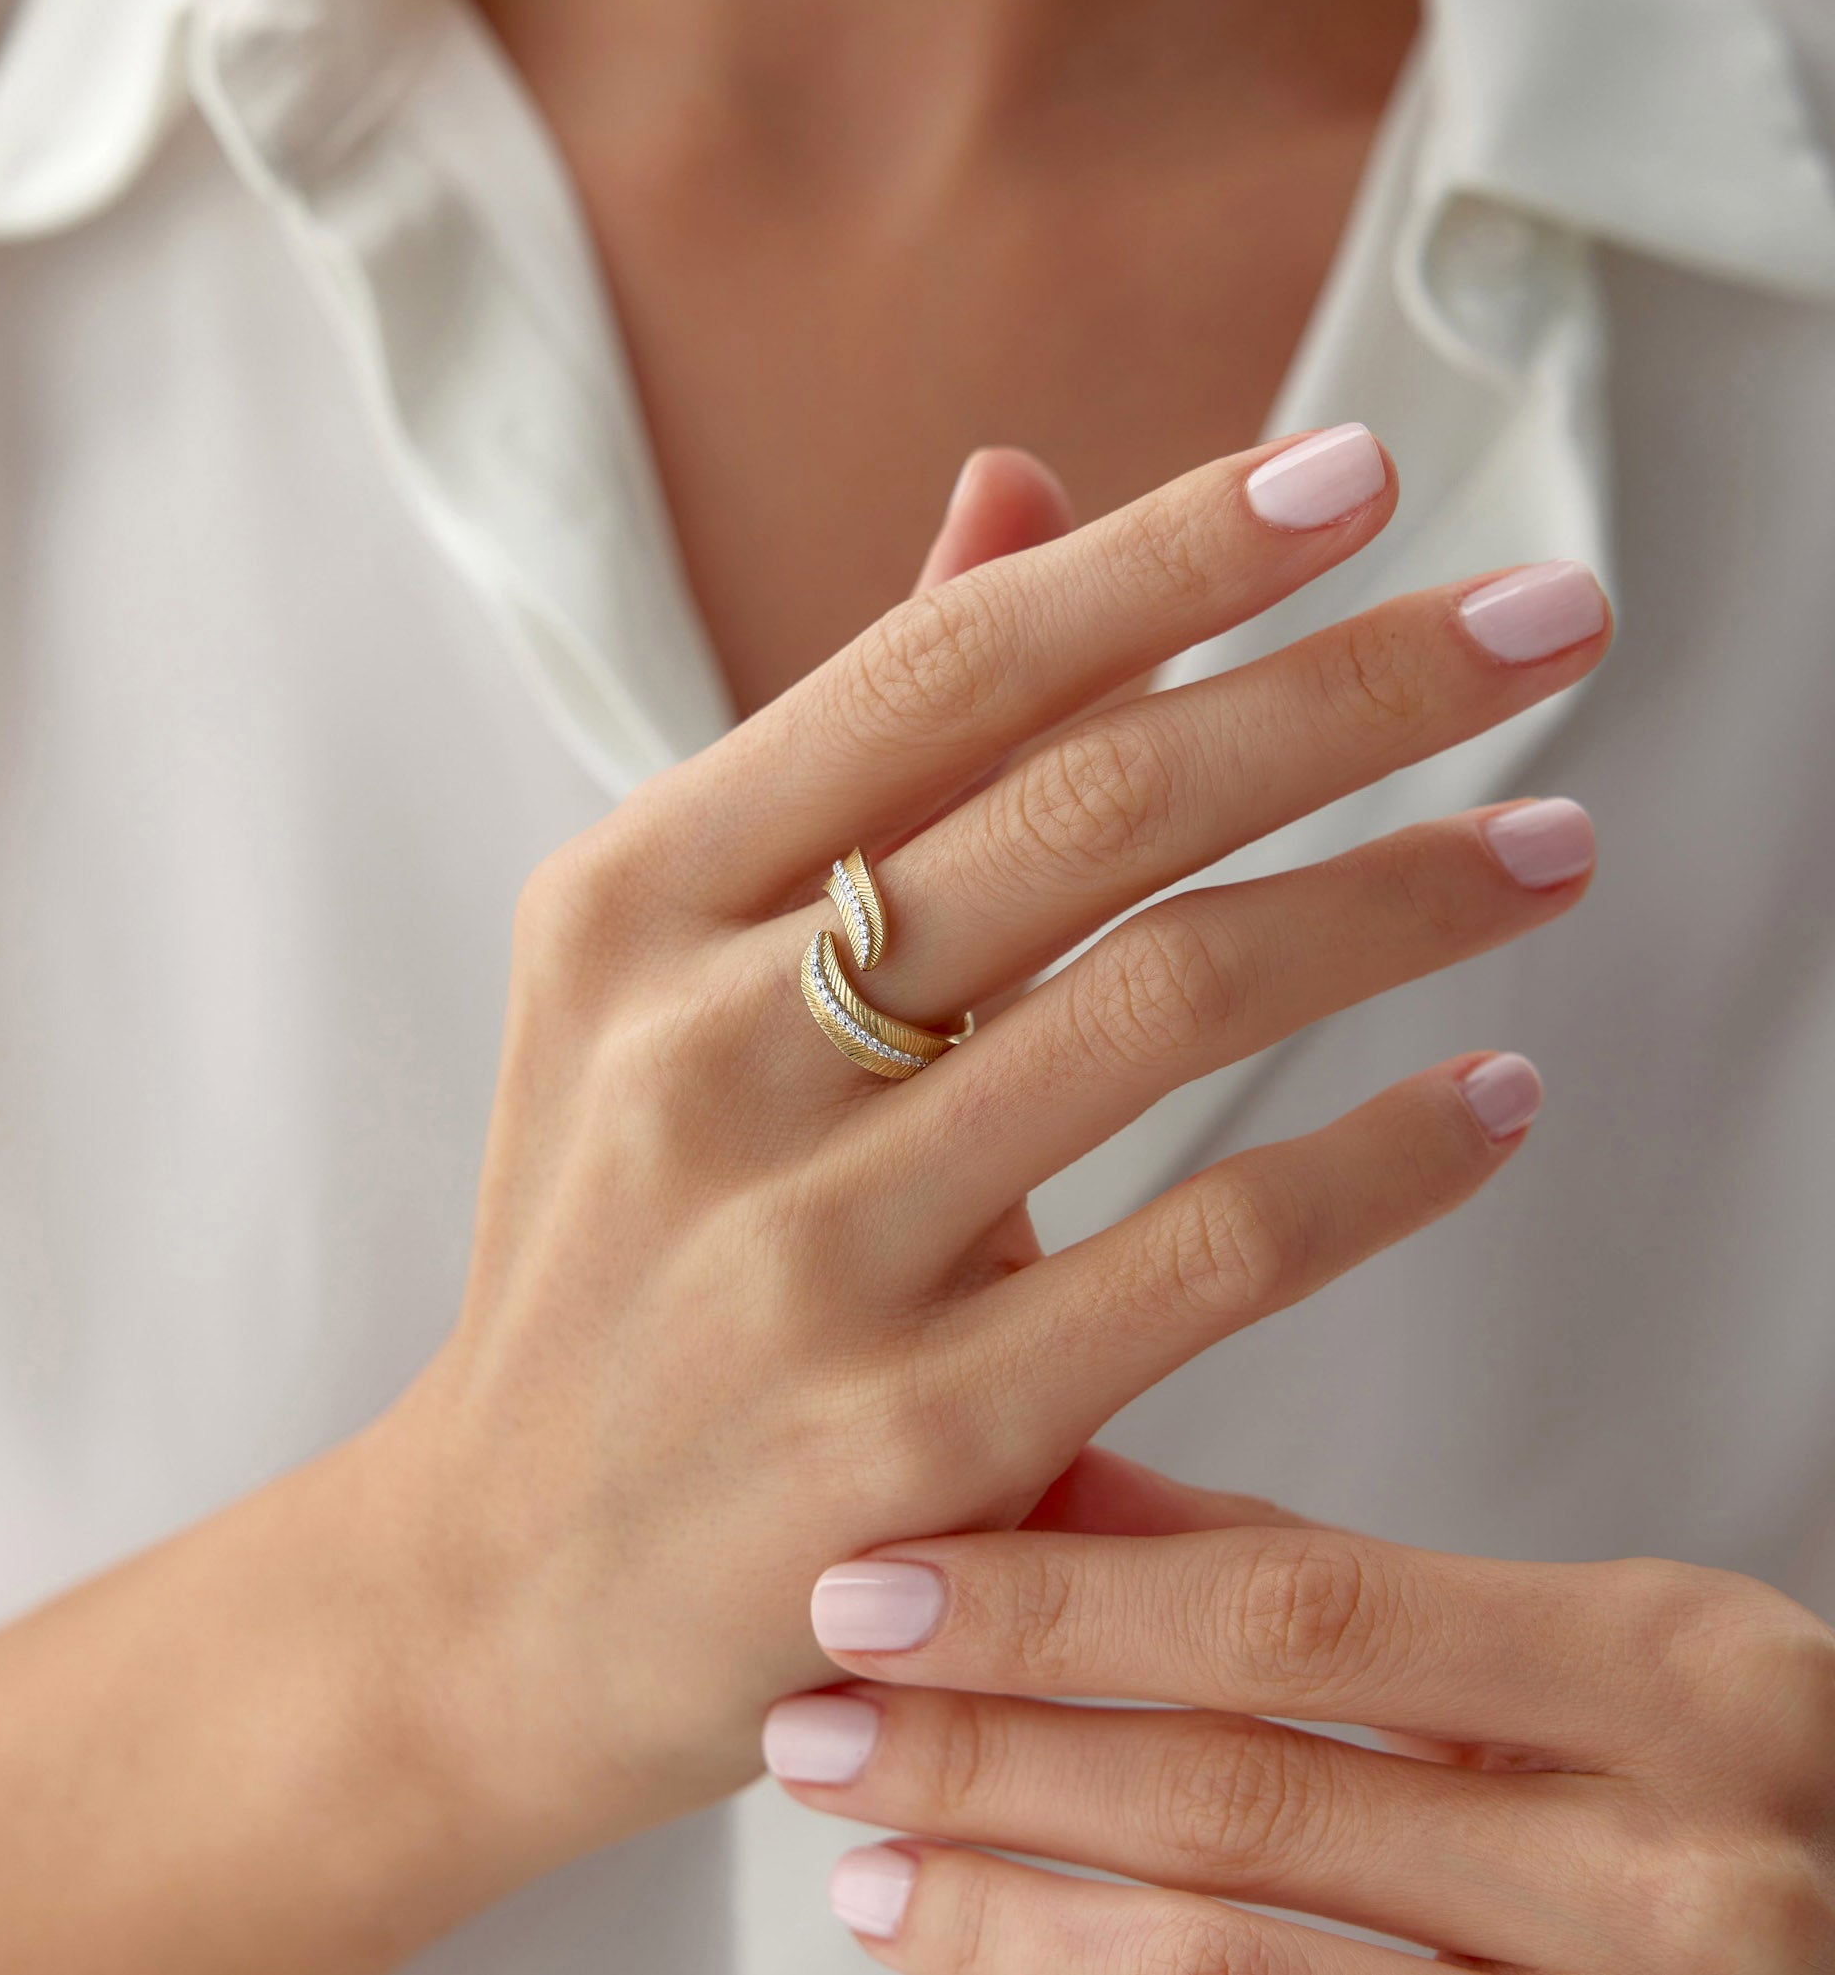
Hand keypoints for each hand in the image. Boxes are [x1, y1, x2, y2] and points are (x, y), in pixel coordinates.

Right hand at [374, 424, 1610, 1890]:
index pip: (940, 673)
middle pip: (1085, 809)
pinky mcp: (908, 1440)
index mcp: (633, 903)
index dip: (1166, 555)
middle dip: (1349, 688)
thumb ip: (858, 749)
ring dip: (1402, 903)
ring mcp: (800, 1250)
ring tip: (1553, 848)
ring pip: (1167, 1002)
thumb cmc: (620, 1246)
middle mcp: (697, 1049)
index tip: (1355, 474)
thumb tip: (1017, 491)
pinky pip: (1211, 1249)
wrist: (501, 1581)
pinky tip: (1489, 1096)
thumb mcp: (668, 978)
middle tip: (1549, 619)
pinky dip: (1383, 1156)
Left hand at [768, 1450, 1834, 1971]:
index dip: (1062, 1604)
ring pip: (1242, 1974)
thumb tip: (1067, 1482)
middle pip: (1242, 1796)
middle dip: (992, 1758)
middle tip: (813, 1718)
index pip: (1296, 1617)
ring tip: (861, 1862)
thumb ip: (1328, 1573)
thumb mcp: (1595, 1647)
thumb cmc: (1755, 1782)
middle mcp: (1667, 1874)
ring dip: (1016, 1920)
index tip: (878, 1583)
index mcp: (1666, 1674)